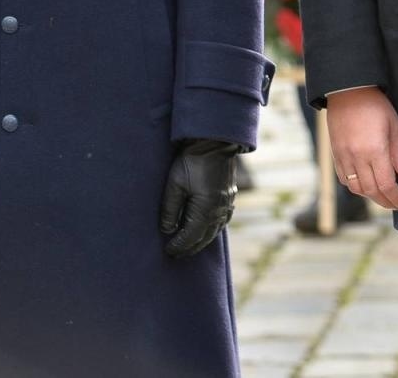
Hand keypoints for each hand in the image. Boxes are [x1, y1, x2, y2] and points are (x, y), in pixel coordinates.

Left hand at [159, 139, 241, 257]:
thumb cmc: (192, 161)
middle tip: (176, 255)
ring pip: (215, 231)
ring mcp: (227, 204)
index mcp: (206, 210)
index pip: (190, 237)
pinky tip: (206, 230)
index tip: (168, 252)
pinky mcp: (230, 197)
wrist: (215, 141)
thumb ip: (170, 209)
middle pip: (204, 238)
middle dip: (189, 248)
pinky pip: (222, 221)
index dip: (178, 246)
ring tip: (189, 247)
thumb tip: (167, 230)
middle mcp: (219, 211)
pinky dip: (212, 230)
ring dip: (201, 241)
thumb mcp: (175, 184)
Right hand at [327, 87, 397, 211]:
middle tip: (395, 204)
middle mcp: (357, 157)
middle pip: (371, 191)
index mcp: (375, 150)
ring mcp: (343, 156)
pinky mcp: (335, 154)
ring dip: (370, 196)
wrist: (347, 90)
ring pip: (356, 188)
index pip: (387, 184)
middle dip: (385, 201)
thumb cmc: (376, 105)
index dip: (396, 198)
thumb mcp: (395, 125)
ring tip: (382, 195)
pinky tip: (365, 185)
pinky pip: (344, 179)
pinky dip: (355, 187)